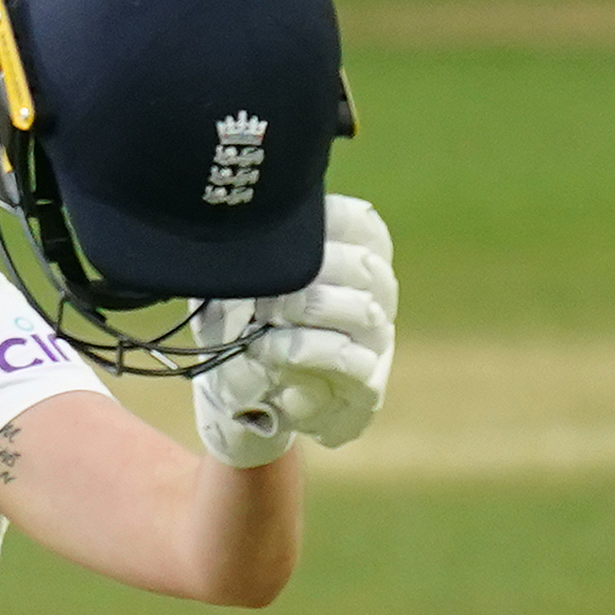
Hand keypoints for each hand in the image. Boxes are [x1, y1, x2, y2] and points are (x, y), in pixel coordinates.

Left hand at [190, 196, 393, 466]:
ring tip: (264, 318)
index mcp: (356, 258)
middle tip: (264, 287)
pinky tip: (266, 349)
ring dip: (306, 309)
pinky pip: (348, 359)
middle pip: (364, 264)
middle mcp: (377, 296)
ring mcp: (376, 341)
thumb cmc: (245, 326)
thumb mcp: (237, 279)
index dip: (325, 222)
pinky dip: (302, 351)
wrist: (242, 402)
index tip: (280, 234)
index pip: (362, 223)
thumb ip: (250, 246)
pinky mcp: (366, 385)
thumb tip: (243, 213)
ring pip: (363, 310)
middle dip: (309, 270)